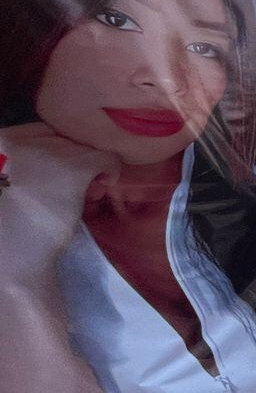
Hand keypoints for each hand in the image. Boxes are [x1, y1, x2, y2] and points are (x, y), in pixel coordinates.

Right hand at [0, 122, 117, 272]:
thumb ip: (17, 161)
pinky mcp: (73, 167)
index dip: (49, 154)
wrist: (9, 260)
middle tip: (68, 188)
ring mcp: (45, 150)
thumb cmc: (4, 227)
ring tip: (82, 193)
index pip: (34, 132)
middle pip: (59, 138)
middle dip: (67, 160)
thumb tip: (53, 156)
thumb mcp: (2, 181)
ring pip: (81, 147)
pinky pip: (106, 158)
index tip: (52, 176)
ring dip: (85, 167)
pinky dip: (109, 172)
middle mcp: (14, 139)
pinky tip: (101, 189)